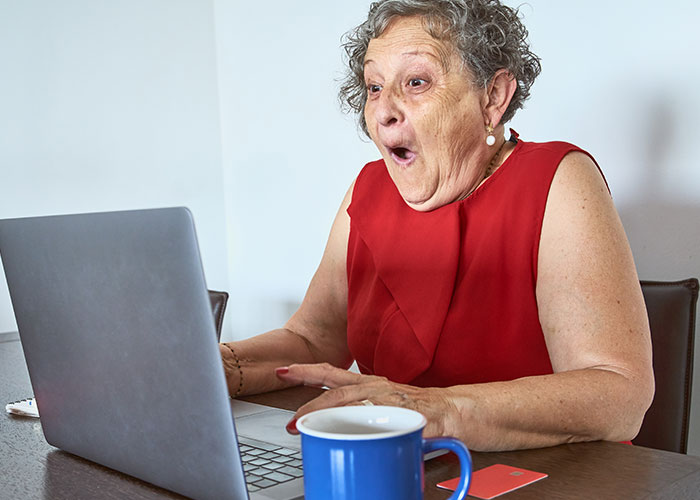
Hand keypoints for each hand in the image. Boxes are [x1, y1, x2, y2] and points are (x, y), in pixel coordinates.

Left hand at [275, 363, 452, 436]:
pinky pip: (390, 423)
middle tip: (290, 420)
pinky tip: (360, 437)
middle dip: (309, 404)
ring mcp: (397, 400)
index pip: (333, 374)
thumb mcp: (387, 409)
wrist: (463, 409)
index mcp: (372, 385)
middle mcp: (381, 388)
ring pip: (357, 404)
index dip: (307, 372)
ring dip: (331, 417)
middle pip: (338, 390)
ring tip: (311, 428)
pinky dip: (373, 432)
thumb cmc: (426, 410)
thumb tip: (334, 427)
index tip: (283, 370)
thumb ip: (364, 415)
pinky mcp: (416, 416)